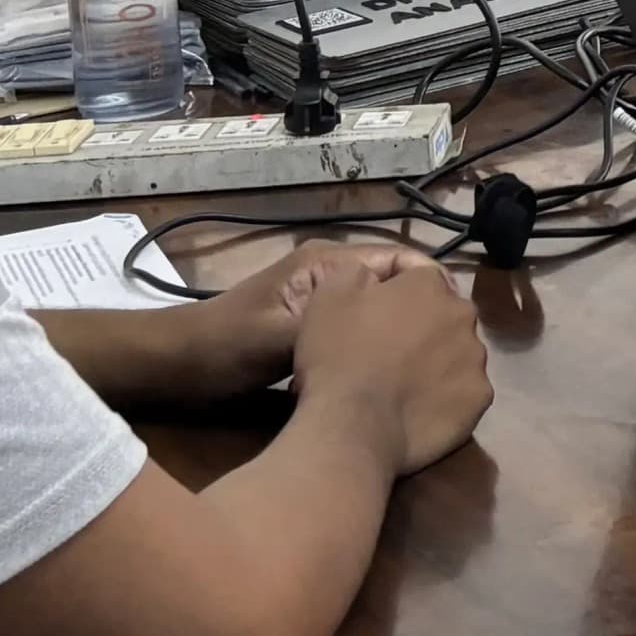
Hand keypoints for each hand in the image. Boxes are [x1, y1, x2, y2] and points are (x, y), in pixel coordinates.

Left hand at [157, 242, 426, 399]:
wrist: (179, 366)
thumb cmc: (228, 346)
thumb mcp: (282, 336)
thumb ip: (334, 326)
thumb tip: (390, 328)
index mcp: (328, 264)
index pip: (398, 261)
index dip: (430, 286)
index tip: (456, 322)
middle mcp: (331, 275)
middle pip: (393, 285)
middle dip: (421, 312)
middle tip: (451, 347)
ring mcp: (321, 301)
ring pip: (377, 311)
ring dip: (400, 331)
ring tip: (430, 362)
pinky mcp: (312, 327)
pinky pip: (358, 331)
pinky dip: (377, 347)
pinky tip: (393, 375)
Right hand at [289, 257, 492, 477]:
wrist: (353, 425)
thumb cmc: (339, 355)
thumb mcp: (330, 294)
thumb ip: (359, 272)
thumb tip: (375, 277)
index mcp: (430, 285)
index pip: (418, 276)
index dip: (394, 293)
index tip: (374, 315)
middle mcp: (463, 316)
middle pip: (443, 314)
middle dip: (422, 325)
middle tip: (389, 351)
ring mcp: (475, 360)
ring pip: (457, 353)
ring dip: (438, 361)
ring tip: (405, 385)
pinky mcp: (477, 400)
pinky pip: (463, 392)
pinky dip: (446, 397)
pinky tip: (421, 409)